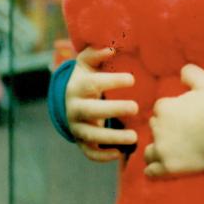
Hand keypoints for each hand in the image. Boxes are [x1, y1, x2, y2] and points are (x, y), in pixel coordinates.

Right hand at [66, 46, 137, 161]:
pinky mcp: (81, 141)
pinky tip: (121, 153)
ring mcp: (76, 127)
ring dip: (112, 138)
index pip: (92, 84)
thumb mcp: (87, 63)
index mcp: (78, 87)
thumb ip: (96, 54)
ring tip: (135, 137)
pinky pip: (89, 152)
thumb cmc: (86, 78)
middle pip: (90, 111)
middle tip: (136, 108)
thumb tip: (110, 47)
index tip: (132, 79)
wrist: (67, 102)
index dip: (111, 81)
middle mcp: (74, 108)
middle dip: (112, 109)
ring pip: (91, 136)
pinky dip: (102, 156)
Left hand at [144, 65, 203, 178]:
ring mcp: (162, 149)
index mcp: (164, 107)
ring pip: (150, 150)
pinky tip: (166, 167)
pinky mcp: (169, 168)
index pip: (161, 110)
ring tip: (177, 152)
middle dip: (167, 131)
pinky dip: (155, 170)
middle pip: (155, 128)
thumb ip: (190, 73)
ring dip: (159, 150)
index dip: (174, 113)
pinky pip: (151, 172)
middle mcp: (158, 128)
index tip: (188, 119)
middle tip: (187, 135)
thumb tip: (181, 73)